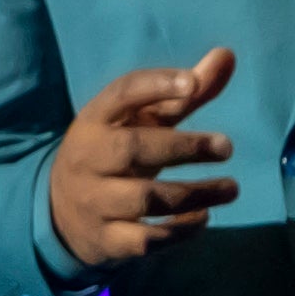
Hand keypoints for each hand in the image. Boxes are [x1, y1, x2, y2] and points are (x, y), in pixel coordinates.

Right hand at [48, 48, 240, 269]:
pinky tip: (204, 217)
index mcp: (95, 119)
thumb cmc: (115, 154)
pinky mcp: (106, 240)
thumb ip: (182, 94)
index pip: (120, 93)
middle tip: (226, 147)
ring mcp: (94, 201)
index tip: (193, 84)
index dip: (156, 85)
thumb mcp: (139, 121)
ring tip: (232, 188)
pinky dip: (179, 231)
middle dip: (183, 147)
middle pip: (134, 149)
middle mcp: (88, 158)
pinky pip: (145, 239)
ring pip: (145, 199)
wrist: (62, 212)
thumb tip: (227, 55)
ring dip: (194, 194)